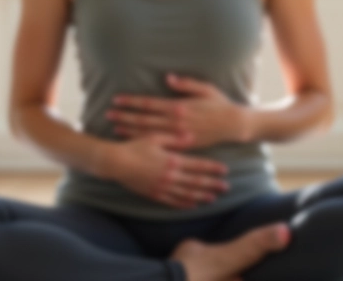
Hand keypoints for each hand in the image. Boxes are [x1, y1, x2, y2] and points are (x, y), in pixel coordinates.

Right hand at [104, 133, 230, 208]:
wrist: (115, 163)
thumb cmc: (134, 146)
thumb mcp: (155, 137)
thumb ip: (174, 138)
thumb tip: (192, 137)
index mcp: (172, 160)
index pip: (198, 165)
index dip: (212, 168)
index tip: (225, 170)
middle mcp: (170, 176)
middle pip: (196, 181)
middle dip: (212, 184)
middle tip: (226, 187)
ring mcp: (162, 187)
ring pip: (186, 194)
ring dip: (201, 196)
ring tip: (213, 198)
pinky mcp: (154, 194)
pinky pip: (172, 201)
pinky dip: (184, 204)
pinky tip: (193, 205)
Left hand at [106, 73, 250, 149]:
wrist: (234, 125)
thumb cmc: (219, 103)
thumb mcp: (205, 88)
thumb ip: (186, 84)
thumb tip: (168, 78)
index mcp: (179, 106)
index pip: (149, 104)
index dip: (131, 102)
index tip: (117, 100)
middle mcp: (176, 122)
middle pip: (144, 120)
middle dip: (125, 116)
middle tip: (108, 114)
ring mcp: (179, 135)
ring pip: (150, 134)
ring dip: (131, 130)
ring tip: (115, 127)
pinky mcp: (183, 145)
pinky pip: (161, 145)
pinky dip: (146, 142)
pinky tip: (134, 141)